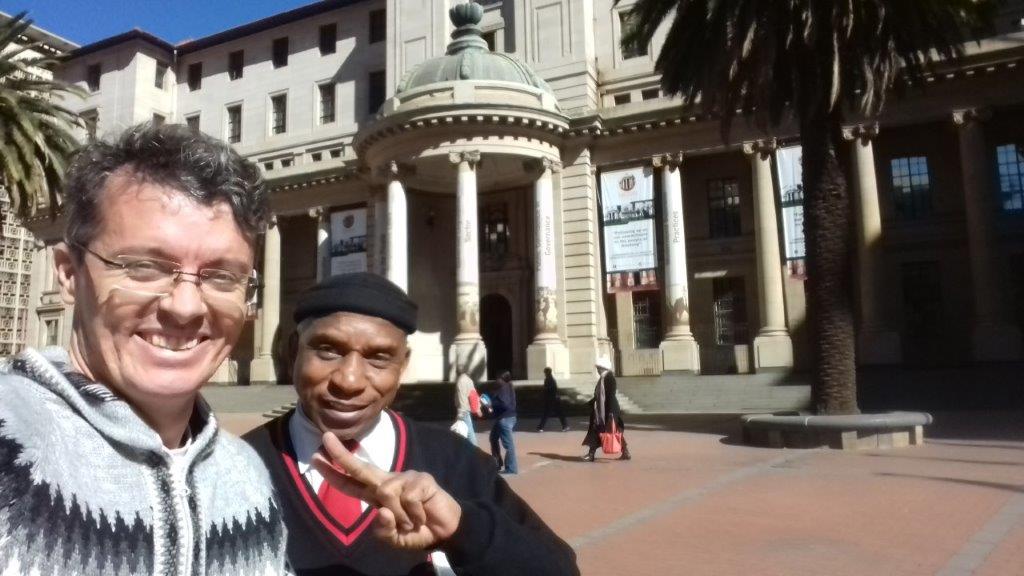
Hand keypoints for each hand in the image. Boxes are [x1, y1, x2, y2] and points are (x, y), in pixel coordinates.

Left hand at [312, 432, 462, 549]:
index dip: (333, 472)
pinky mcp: (422, 479)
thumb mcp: (396, 539)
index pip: (351, 483)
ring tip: (413, 521)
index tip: (316, 457)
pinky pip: (408, 497)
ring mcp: (406, 478)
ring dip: (400, 516)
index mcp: (377, 495)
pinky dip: (414, 514)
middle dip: (342, 455)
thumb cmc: (417, 531)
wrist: (447, 531)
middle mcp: (389, 482)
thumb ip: (384, 531)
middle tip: (325, 439)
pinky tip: (423, 514)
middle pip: (361, 468)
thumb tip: (382, 511)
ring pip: (386, 493)